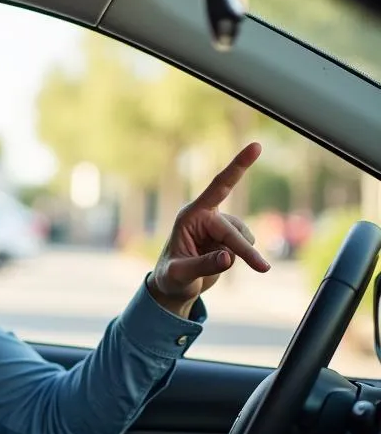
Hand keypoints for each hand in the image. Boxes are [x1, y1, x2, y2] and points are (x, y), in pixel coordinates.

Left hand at [148, 142, 269, 317]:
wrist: (173, 287)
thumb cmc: (170, 278)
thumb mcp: (179, 275)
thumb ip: (202, 265)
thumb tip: (229, 257)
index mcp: (191, 215)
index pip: (218, 187)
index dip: (238, 167)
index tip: (257, 146)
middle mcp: (205, 216)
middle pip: (233, 230)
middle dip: (246, 250)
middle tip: (263, 268)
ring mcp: (218, 226)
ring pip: (242, 238)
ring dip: (242, 254)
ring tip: (219, 267)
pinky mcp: (227, 238)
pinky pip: (243, 246)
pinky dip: (241, 257)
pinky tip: (221, 262)